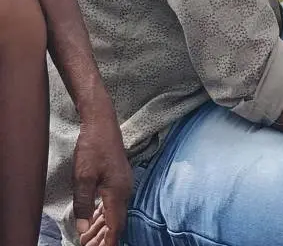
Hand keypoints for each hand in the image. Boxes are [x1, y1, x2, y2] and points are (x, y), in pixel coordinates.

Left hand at [73, 111, 130, 245]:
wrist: (102, 124)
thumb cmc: (92, 148)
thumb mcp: (83, 177)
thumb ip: (84, 204)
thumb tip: (83, 230)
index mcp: (117, 192)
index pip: (115, 225)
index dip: (109, 242)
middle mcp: (124, 191)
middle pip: (116, 222)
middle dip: (103, 238)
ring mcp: (123, 185)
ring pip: (114, 213)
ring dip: (102, 228)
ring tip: (87, 241)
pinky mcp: (118, 180)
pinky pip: (112, 204)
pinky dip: (103, 216)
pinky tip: (94, 221)